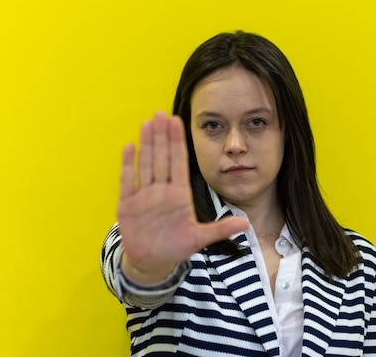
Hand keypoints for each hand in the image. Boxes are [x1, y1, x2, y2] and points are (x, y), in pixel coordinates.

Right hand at [117, 111, 247, 283]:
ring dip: (146, 144)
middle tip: (161, 113)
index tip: (178, 121)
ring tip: (147, 123)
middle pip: (162, 157)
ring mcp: (144, 196)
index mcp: (180, 194)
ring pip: (146, 163)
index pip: (179, 162)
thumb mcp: (199, 238)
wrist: (152, 262)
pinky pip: (128, 180)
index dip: (178, 142)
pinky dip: (128, 165)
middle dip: (162, 136)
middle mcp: (162, 190)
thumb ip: (220, 229)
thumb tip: (247, 224)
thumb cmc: (176, 246)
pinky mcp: (128, 204)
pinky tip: (129, 147)